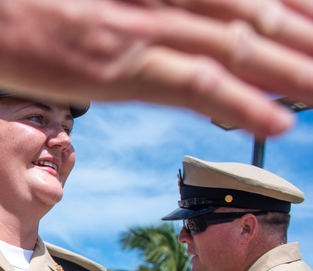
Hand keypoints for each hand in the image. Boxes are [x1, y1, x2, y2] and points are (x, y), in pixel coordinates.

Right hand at [0, 0, 312, 136]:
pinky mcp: (114, 63)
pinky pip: (193, 83)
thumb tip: (138, 27)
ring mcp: (139, 27)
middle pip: (256, 16)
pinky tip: (278, 121)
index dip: (292, 9)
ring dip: (295, 72)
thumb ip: (123, 7)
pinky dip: (240, 103)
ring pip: (240, 48)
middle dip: (305, 43)